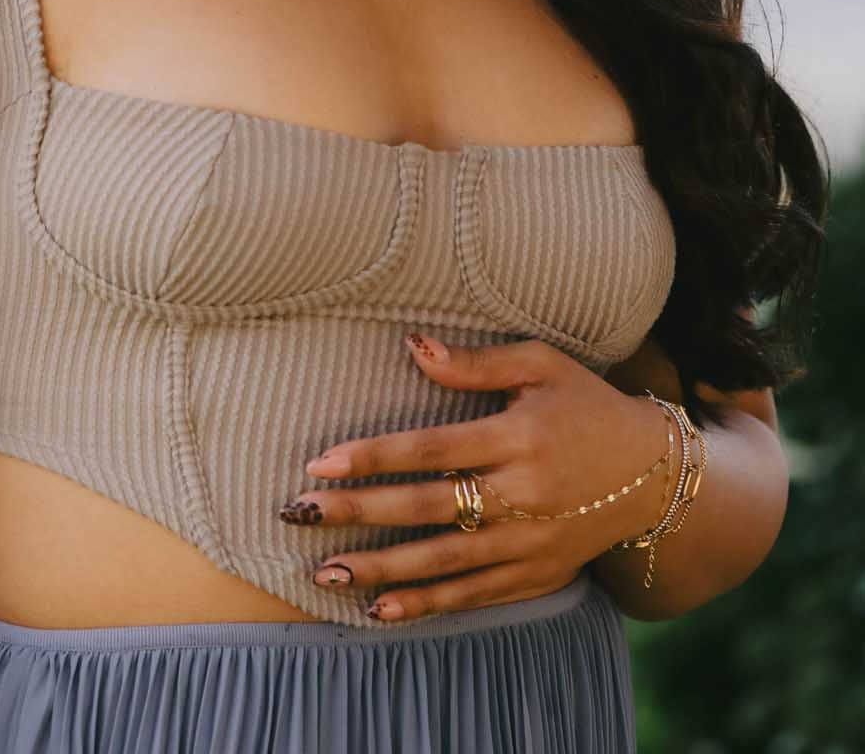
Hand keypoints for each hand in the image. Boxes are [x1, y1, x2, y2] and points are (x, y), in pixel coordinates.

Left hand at [279, 333, 671, 621]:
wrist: (655, 475)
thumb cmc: (586, 406)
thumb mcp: (541, 365)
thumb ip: (475, 362)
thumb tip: (410, 347)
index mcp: (518, 437)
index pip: (432, 449)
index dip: (374, 456)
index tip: (320, 462)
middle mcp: (523, 494)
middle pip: (427, 507)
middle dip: (359, 513)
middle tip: (300, 514)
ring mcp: (531, 543)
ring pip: (444, 562)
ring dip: (382, 569)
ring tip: (324, 572)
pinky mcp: (538, 575)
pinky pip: (474, 595)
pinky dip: (426, 604)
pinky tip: (379, 609)